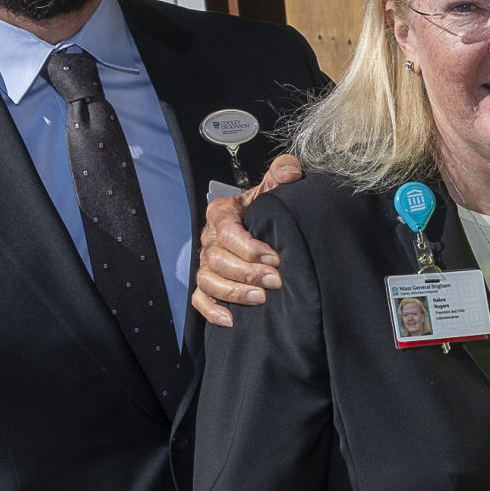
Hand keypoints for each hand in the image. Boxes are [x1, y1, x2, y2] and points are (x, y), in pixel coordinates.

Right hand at [190, 151, 304, 328]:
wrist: (261, 228)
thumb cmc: (266, 210)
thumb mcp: (273, 190)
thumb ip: (281, 175)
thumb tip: (289, 170)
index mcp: (222, 214)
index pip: (227, 231)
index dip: (248, 246)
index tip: (274, 257)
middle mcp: (209, 239)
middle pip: (216, 259)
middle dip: (246, 272)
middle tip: (275, 281)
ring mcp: (205, 264)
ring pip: (207, 280)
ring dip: (233, 292)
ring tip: (261, 299)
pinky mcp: (206, 285)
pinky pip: (200, 300)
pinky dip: (212, 311)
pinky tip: (231, 320)